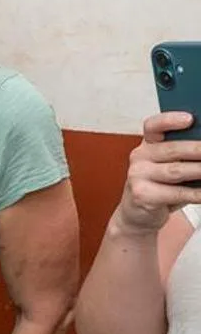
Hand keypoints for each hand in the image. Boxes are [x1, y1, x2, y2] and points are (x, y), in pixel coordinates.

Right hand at [112, 112, 200, 235]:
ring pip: (176, 171)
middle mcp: (139, 157)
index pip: (154, 126)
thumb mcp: (170, 165)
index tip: (190, 119)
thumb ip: (184, 154)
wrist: (138, 215)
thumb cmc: (160, 186)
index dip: (170, 120)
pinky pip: (177, 193)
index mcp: (148, 145)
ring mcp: (138, 176)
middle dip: (199, 150)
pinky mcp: (142, 195)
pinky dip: (197, 193)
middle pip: (172, 149)